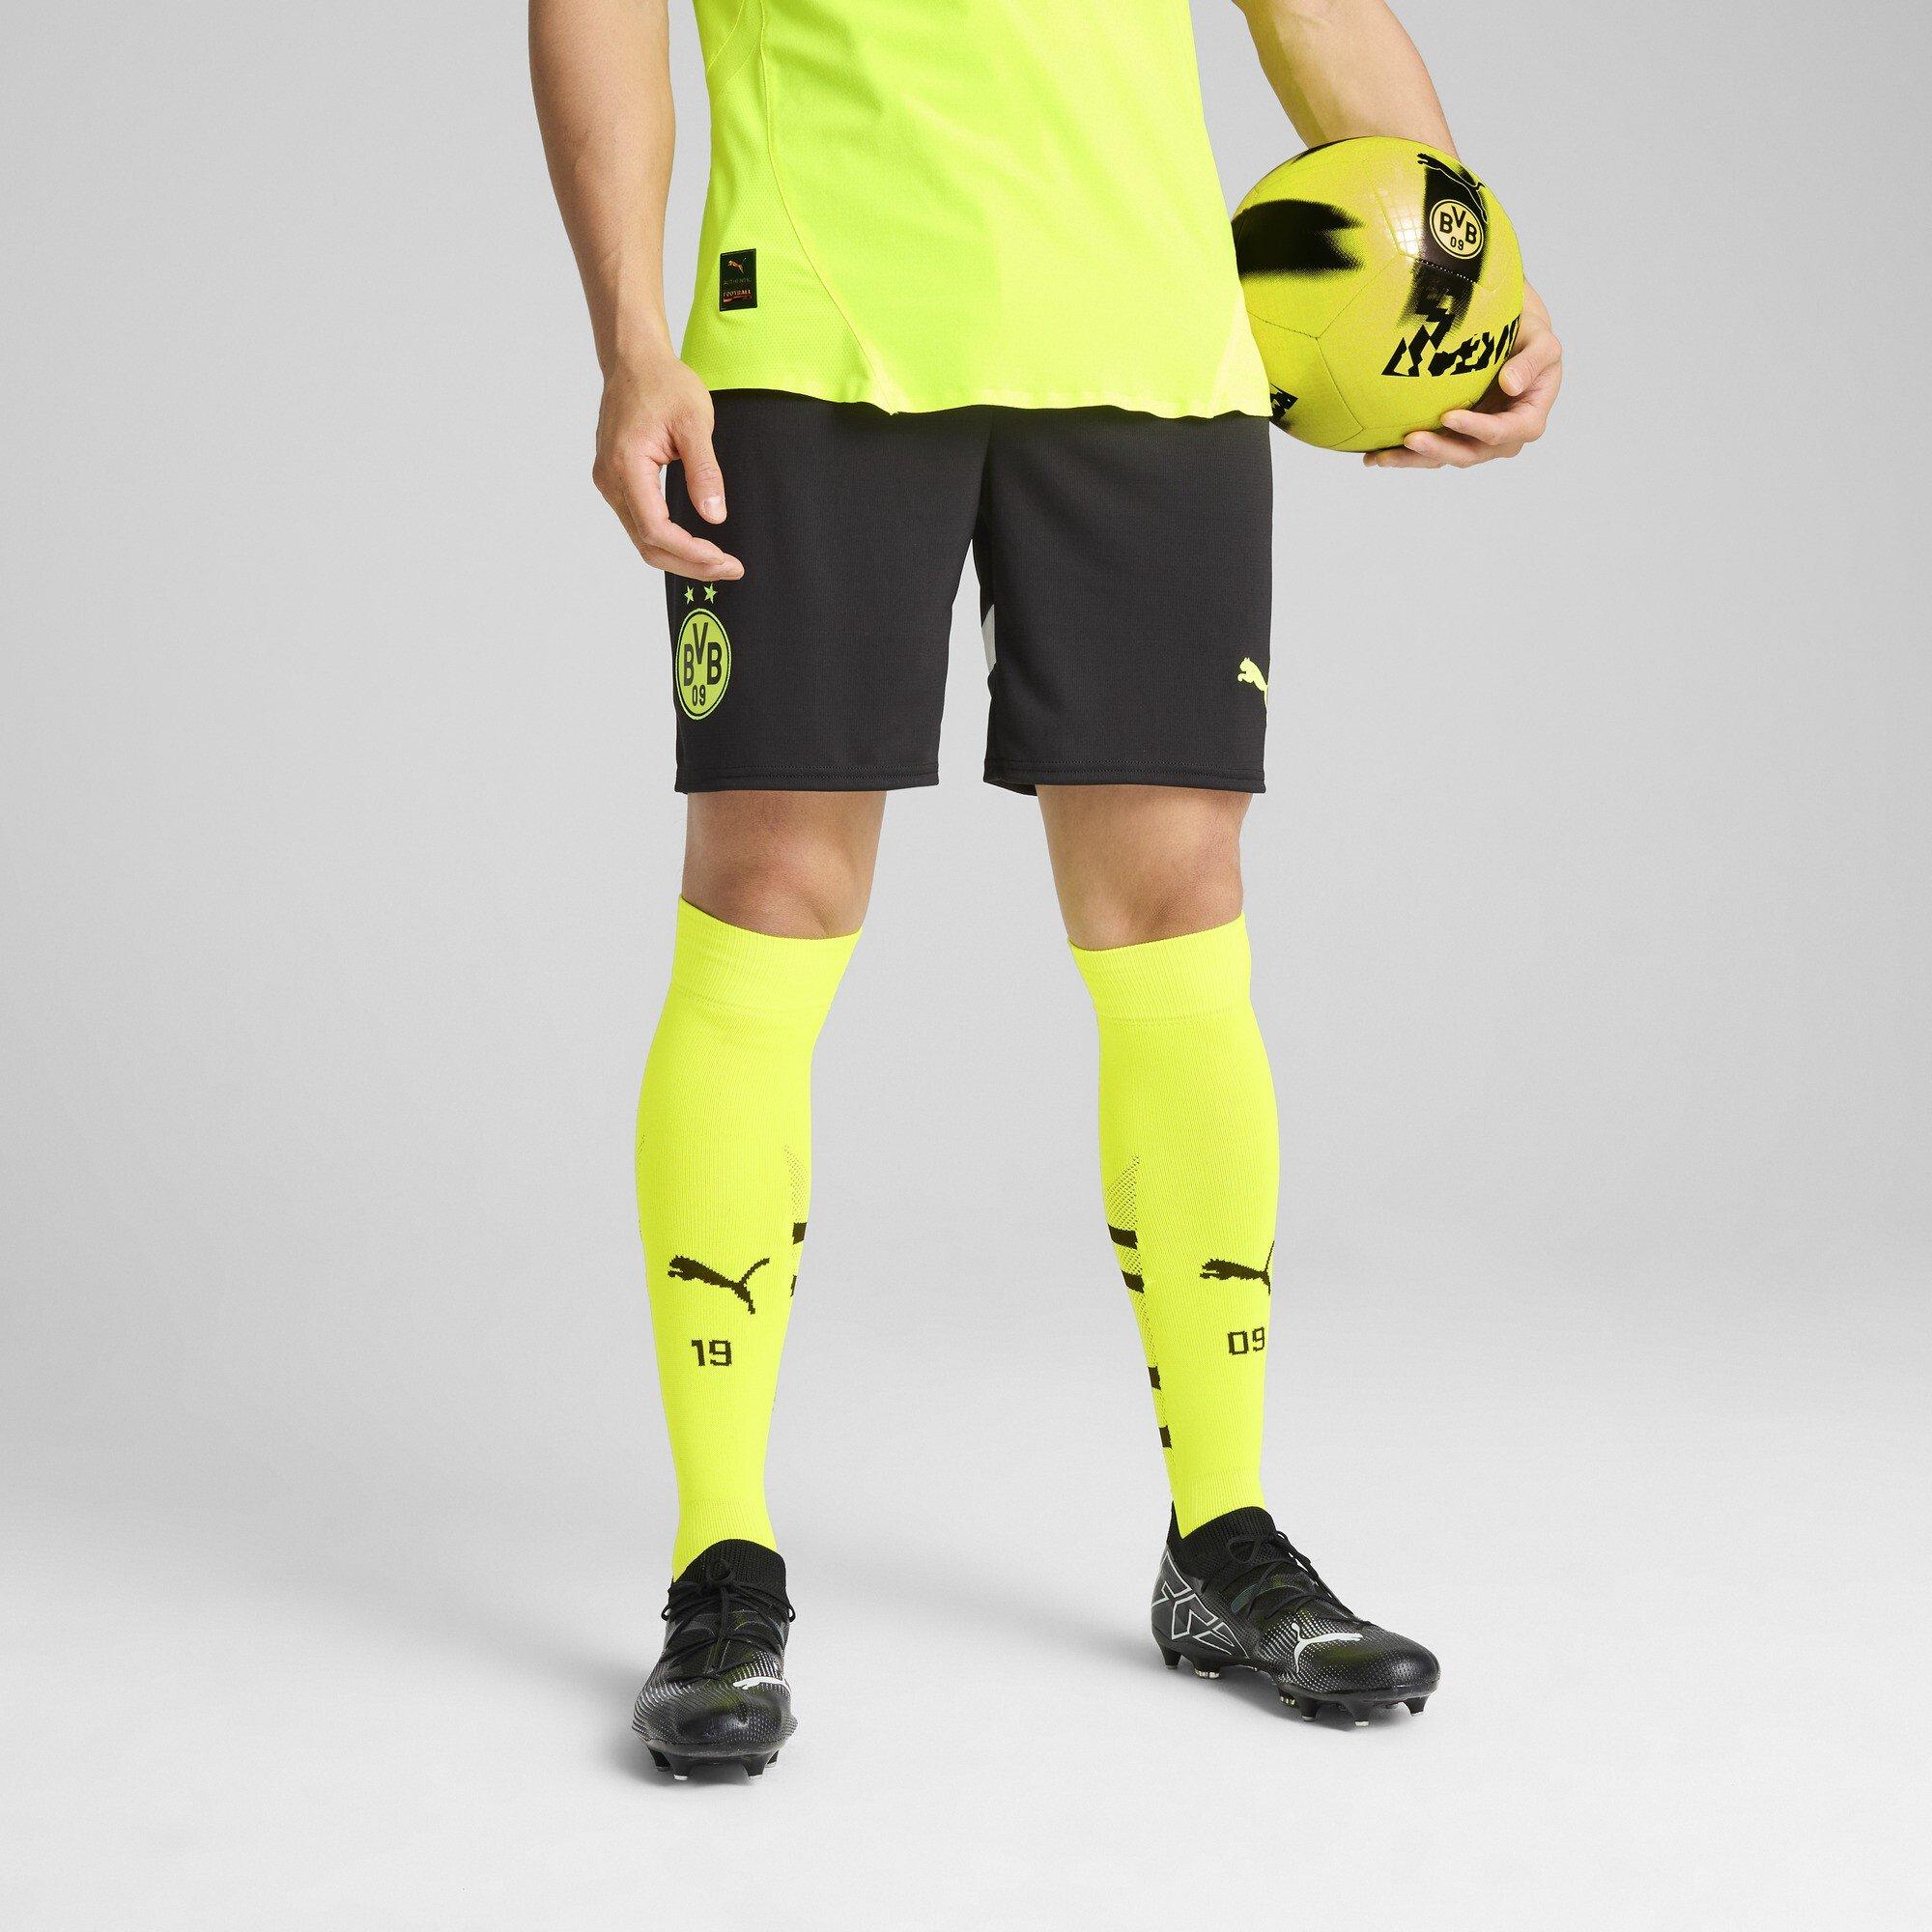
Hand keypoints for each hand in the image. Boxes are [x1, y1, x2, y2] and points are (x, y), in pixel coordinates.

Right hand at [591, 355, 742, 578]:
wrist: (634, 361)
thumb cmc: (663, 383)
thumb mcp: (695, 422)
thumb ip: (705, 471)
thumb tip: (714, 515)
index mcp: (626, 465)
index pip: (656, 529)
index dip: (691, 553)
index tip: (724, 559)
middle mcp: (610, 480)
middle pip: (647, 544)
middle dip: (689, 564)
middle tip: (729, 569)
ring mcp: (609, 482)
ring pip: (642, 538)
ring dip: (679, 556)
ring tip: (717, 561)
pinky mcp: (616, 480)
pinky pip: (639, 522)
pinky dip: (667, 540)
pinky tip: (694, 543)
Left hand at [1364, 284, 1562, 469]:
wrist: (1513, 340)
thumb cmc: (1531, 338)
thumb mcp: (1544, 343)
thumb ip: (1532, 362)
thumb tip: (1511, 385)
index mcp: (1527, 420)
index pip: (1502, 432)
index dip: (1477, 429)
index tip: (1449, 416)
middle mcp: (1501, 438)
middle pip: (1469, 454)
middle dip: (1439, 450)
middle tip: (1410, 439)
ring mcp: (1475, 441)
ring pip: (1443, 458)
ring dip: (1412, 460)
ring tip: (1380, 457)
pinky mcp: (1453, 437)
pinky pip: (1427, 450)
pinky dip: (1402, 454)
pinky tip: (1372, 455)